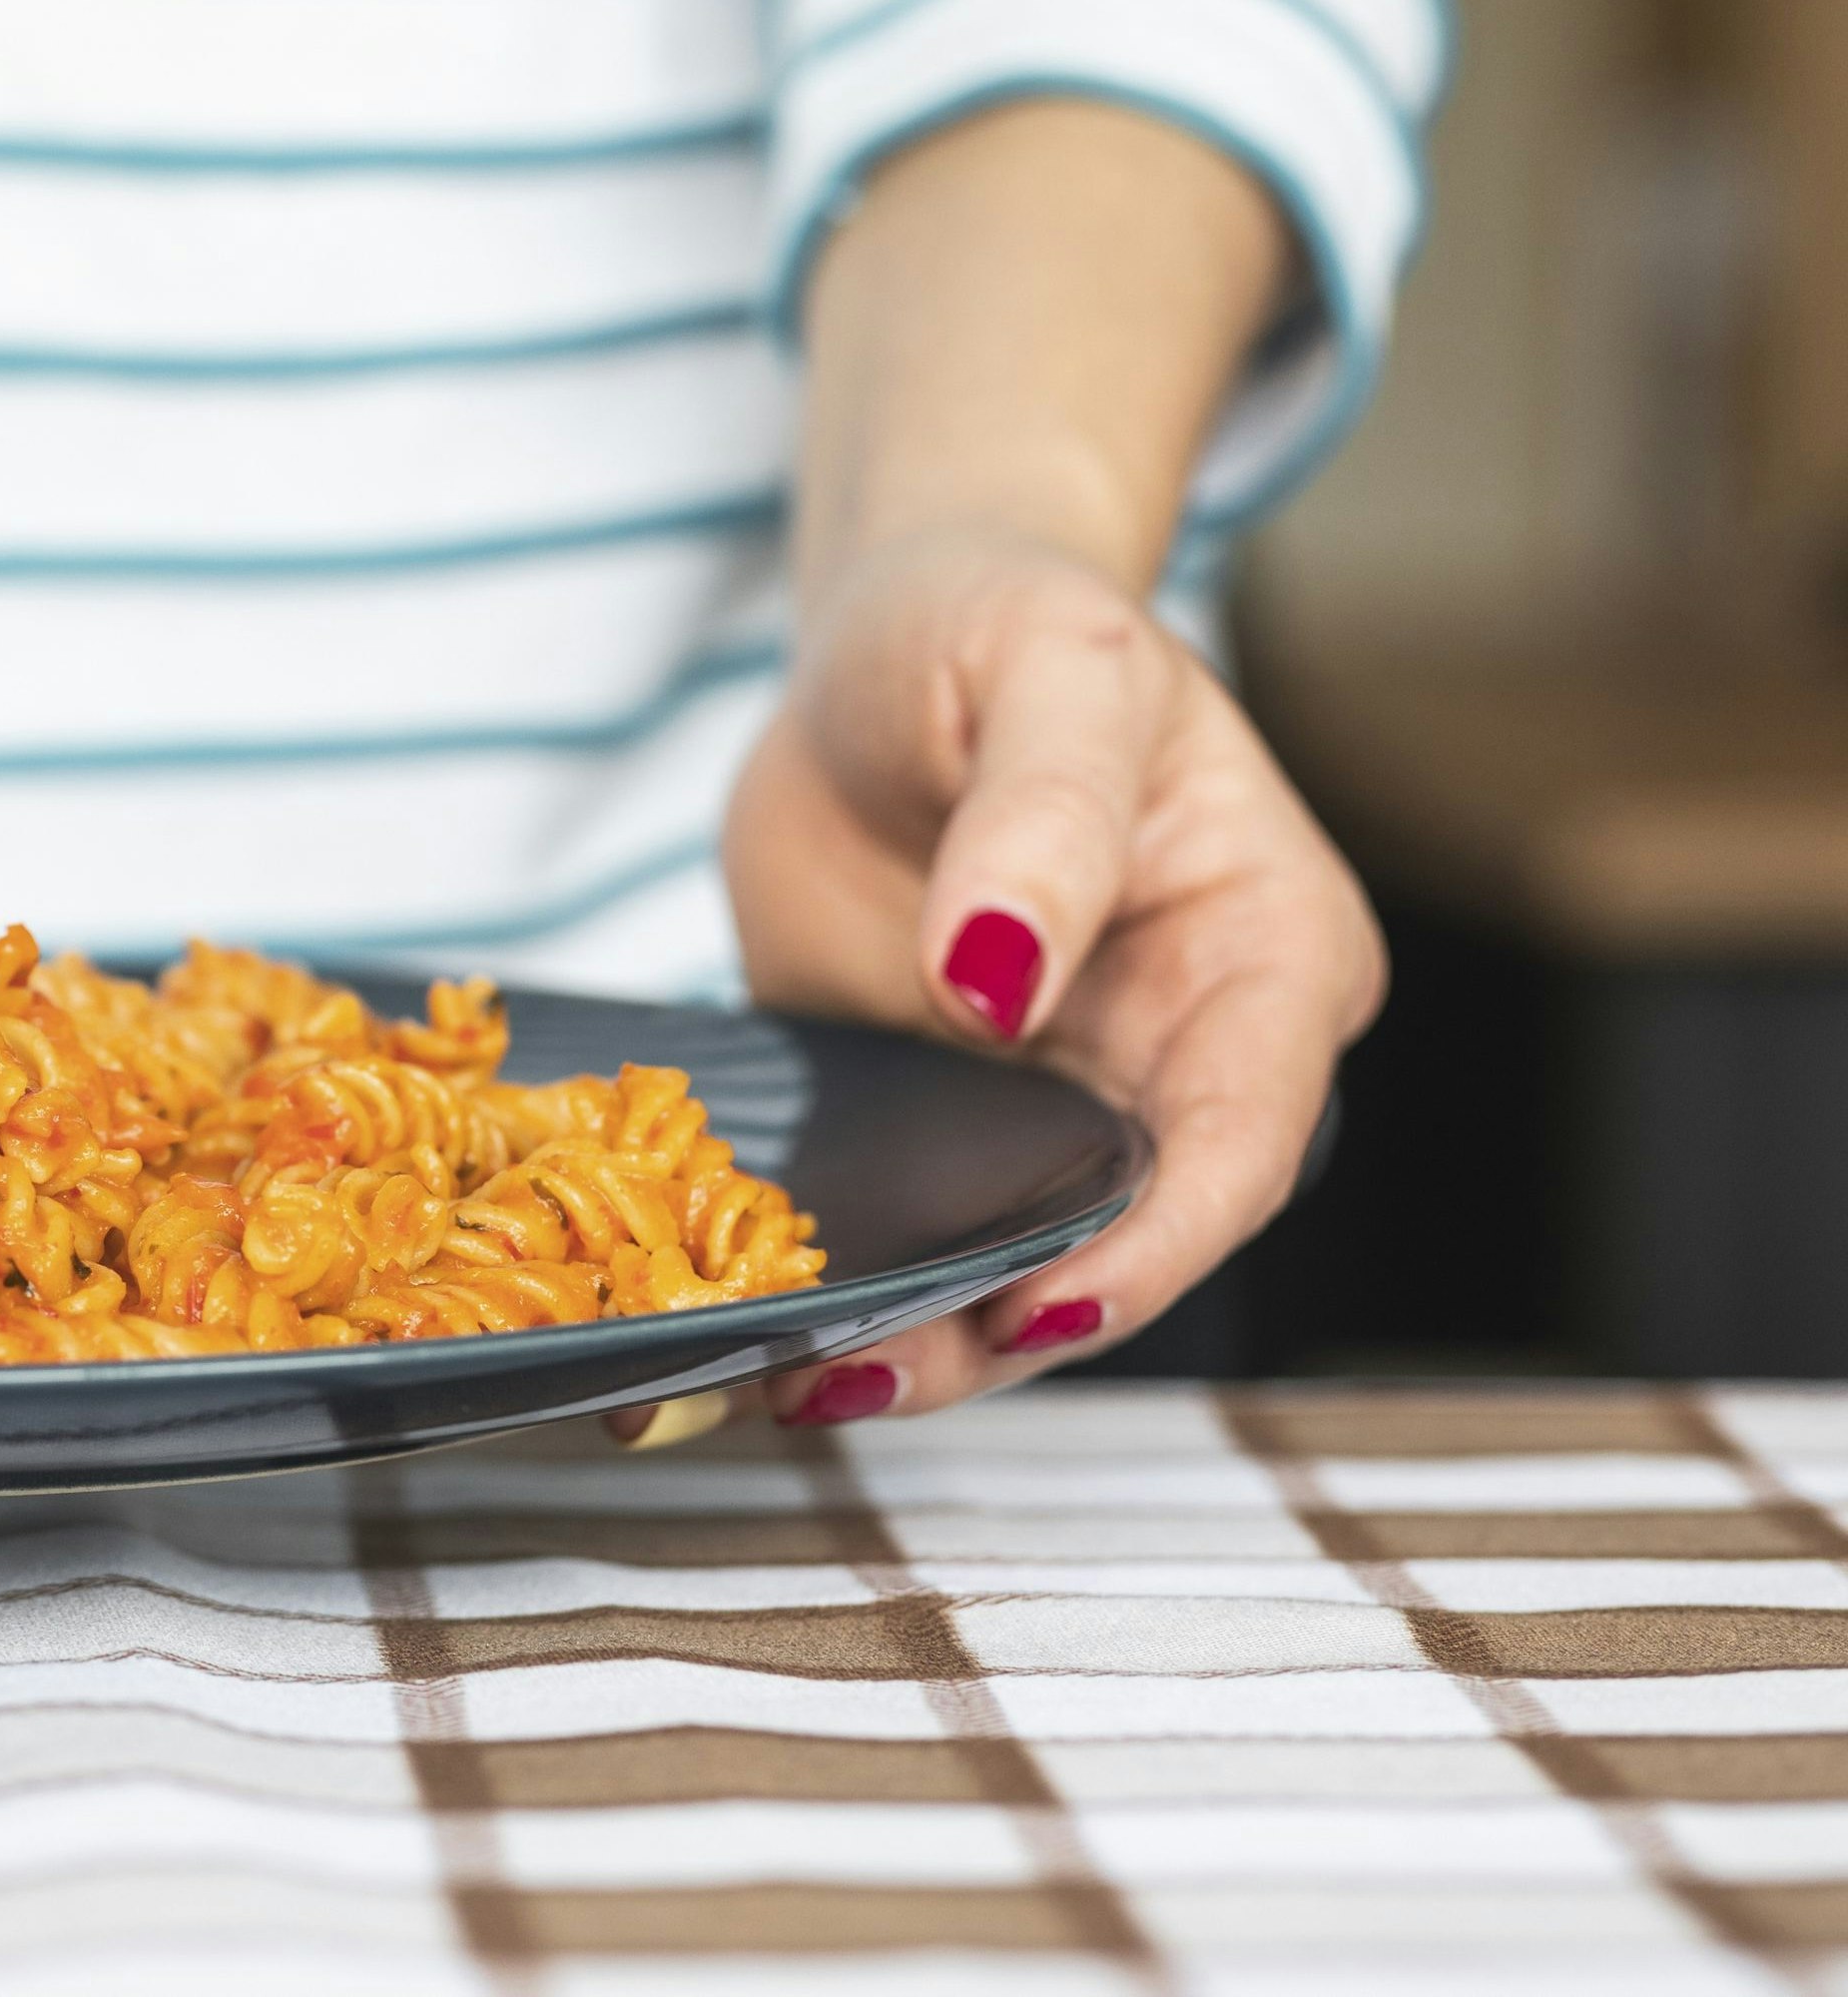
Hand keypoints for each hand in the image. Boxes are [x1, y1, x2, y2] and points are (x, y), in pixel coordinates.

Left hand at [710, 526, 1382, 1421]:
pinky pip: (904, 1226)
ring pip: (1007, 1265)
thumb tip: (1001, 979)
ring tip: (781, 1380)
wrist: (891, 637)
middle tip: (845, 1376)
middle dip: (996, 1331)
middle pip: (1121, 1243)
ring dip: (906, 1338)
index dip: (1146, 1247)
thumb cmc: (1000, 621)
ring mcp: (1058, 1105)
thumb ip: (1041, 821)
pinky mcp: (938, 1122)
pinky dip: (834, 1281)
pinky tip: (738, 1322)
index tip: (1030, 1310)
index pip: (1239, 1142)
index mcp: (1268, 957)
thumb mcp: (1046, 667)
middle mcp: (1183, 1059)